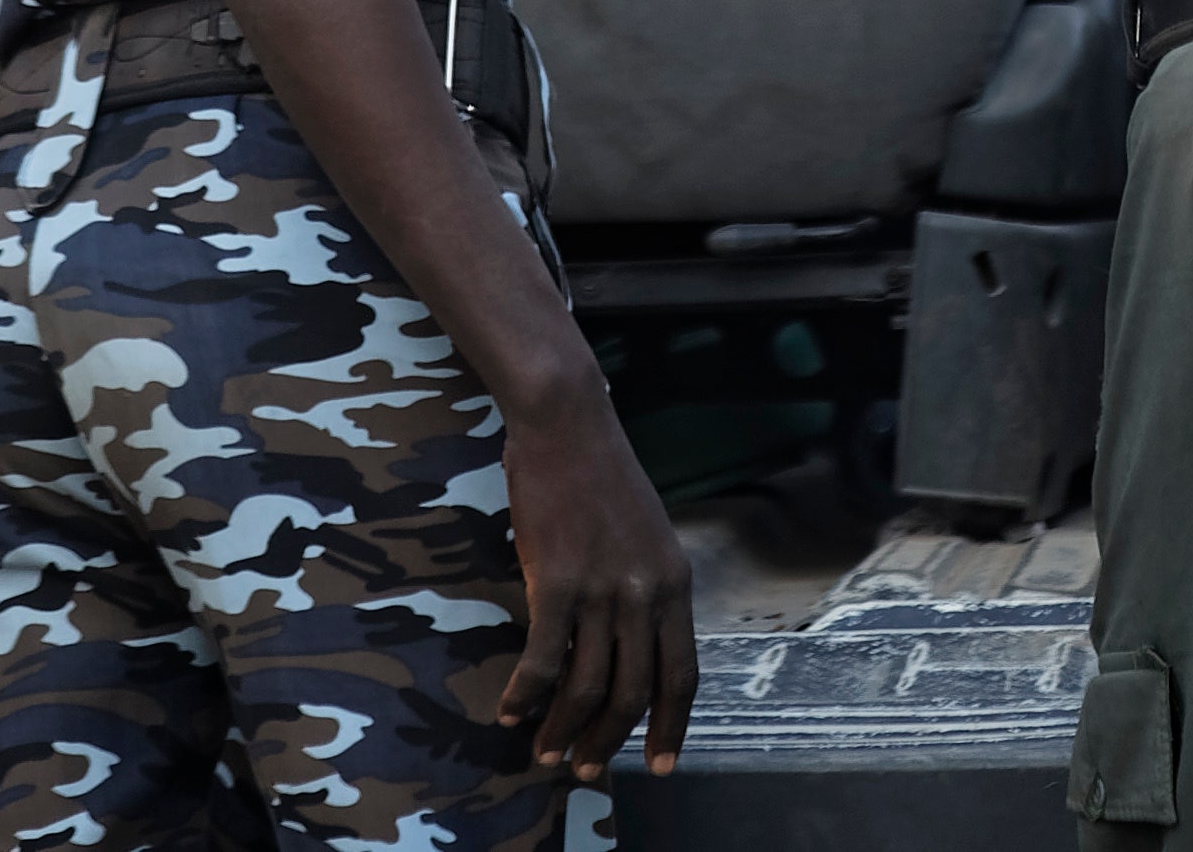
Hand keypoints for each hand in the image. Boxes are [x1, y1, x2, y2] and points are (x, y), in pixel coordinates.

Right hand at [495, 386, 694, 784]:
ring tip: (544, 751)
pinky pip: (544, 660)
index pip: (682, 675)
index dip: (672, 727)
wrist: (569, 423)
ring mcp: (604, 589)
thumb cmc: (600, 476)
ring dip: (564, 729)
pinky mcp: (557, 581)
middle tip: (585, 768)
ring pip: (588, 687)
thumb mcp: (646, 537)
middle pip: (634, 693)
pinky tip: (510, 709)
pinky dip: (525, 694)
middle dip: (609, 742)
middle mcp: (647, 593)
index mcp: (676, 584)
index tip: (662, 764)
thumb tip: (627, 649)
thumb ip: (646, 591)